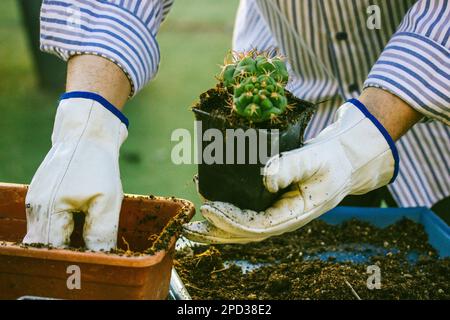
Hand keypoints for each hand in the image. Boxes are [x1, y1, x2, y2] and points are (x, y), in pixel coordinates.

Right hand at [22, 92, 127, 250]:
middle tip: (94, 246)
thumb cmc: (97, 163)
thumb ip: (101, 232)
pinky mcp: (43, 194)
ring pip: (50, 233)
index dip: (74, 259)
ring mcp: (36, 200)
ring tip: (91, 224)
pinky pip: (52, 219)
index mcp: (48, 211)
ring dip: (70, 236)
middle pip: (48, 245)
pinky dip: (68, 223)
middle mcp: (35, 209)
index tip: (93, 259)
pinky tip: (85, 214)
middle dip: (71, 250)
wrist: (87, 130)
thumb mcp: (107, 199)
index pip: (55, 251)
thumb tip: (98, 258)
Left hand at [183, 99, 398, 243]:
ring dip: (215, 227)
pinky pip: (244, 215)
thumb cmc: (330, 160)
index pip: (257, 226)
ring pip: (241, 228)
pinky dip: (224, 213)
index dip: (231, 220)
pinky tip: (208, 203)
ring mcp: (274, 213)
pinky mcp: (269, 204)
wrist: (341, 162)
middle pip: (243, 234)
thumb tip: (266, 179)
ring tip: (190, 223)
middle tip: (187, 228)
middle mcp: (281, 219)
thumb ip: (293, 166)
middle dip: (215, 233)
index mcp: (294, 214)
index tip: (209, 208)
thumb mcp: (316, 159)